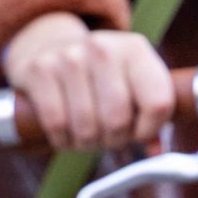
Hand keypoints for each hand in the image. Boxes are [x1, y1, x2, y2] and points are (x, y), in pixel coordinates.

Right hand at [0, 14, 174, 149]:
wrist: (48, 46)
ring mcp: (69, 57)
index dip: (149, 130)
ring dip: (86, 142)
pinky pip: (57, 124)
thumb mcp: (130, 84)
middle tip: (107, 135)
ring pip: (86, 127)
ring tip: (85, 132)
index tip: (138, 131)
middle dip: (113, 140)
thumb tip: (155, 152)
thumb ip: (150, 116)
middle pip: (118, 120)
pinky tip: (64, 132)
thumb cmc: (98, 79)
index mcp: (135, 50)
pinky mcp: (40, 70)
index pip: (157, 103)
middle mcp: (103, 48)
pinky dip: (61, 139)